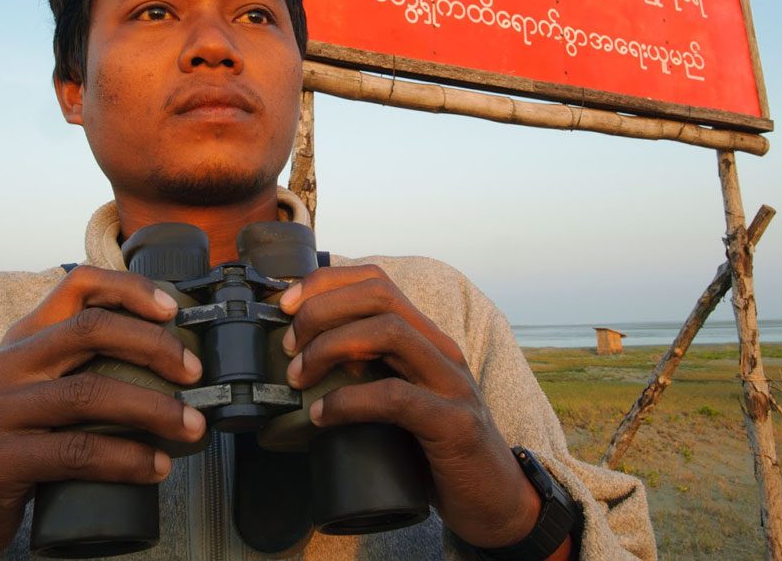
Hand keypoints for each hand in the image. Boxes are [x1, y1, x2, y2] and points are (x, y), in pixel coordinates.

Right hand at [0, 266, 206, 559]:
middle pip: (92, 330)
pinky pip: (76, 451)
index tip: (174, 309)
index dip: (130, 287)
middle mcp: (6, 364)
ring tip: (192, 426)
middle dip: (155, 347)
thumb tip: (170, 358)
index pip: (76, 285)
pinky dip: (126, 458)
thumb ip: (82, 366)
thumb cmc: (15, 444)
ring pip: (90, 393)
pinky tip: (156, 465)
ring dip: (155, 409)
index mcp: (22, 339)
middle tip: (196, 373)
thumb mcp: (39, 390)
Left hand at [279, 265, 566, 554]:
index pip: (377, 281)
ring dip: (331, 347)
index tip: (286, 304)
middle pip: (379, 295)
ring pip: (389, 333)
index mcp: (425, 338)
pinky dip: (350, 401)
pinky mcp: (455, 424)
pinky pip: (396, 397)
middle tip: (289, 345)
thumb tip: (302, 362)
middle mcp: (441, 349)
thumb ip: (367, 374)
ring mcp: (451, 384)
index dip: (327, 282)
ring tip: (300, 377)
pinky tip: (322, 416)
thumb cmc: (435, 450)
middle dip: (322, 309)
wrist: (496, 501)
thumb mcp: (399, 400)